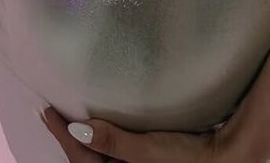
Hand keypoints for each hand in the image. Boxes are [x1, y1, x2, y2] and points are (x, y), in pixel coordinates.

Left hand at [39, 105, 236, 162]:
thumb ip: (112, 140)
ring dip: (85, 140)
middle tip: (53, 114)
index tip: (48, 112)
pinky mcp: (142, 161)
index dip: (62, 135)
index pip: (81, 158)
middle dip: (70, 139)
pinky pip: (112, 155)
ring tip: (71, 118)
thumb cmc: (185, 158)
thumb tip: (78, 129)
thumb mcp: (144, 150)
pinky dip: (102, 141)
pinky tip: (101, 127)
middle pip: (86, 161)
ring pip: (99, 158)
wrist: (221, 156)